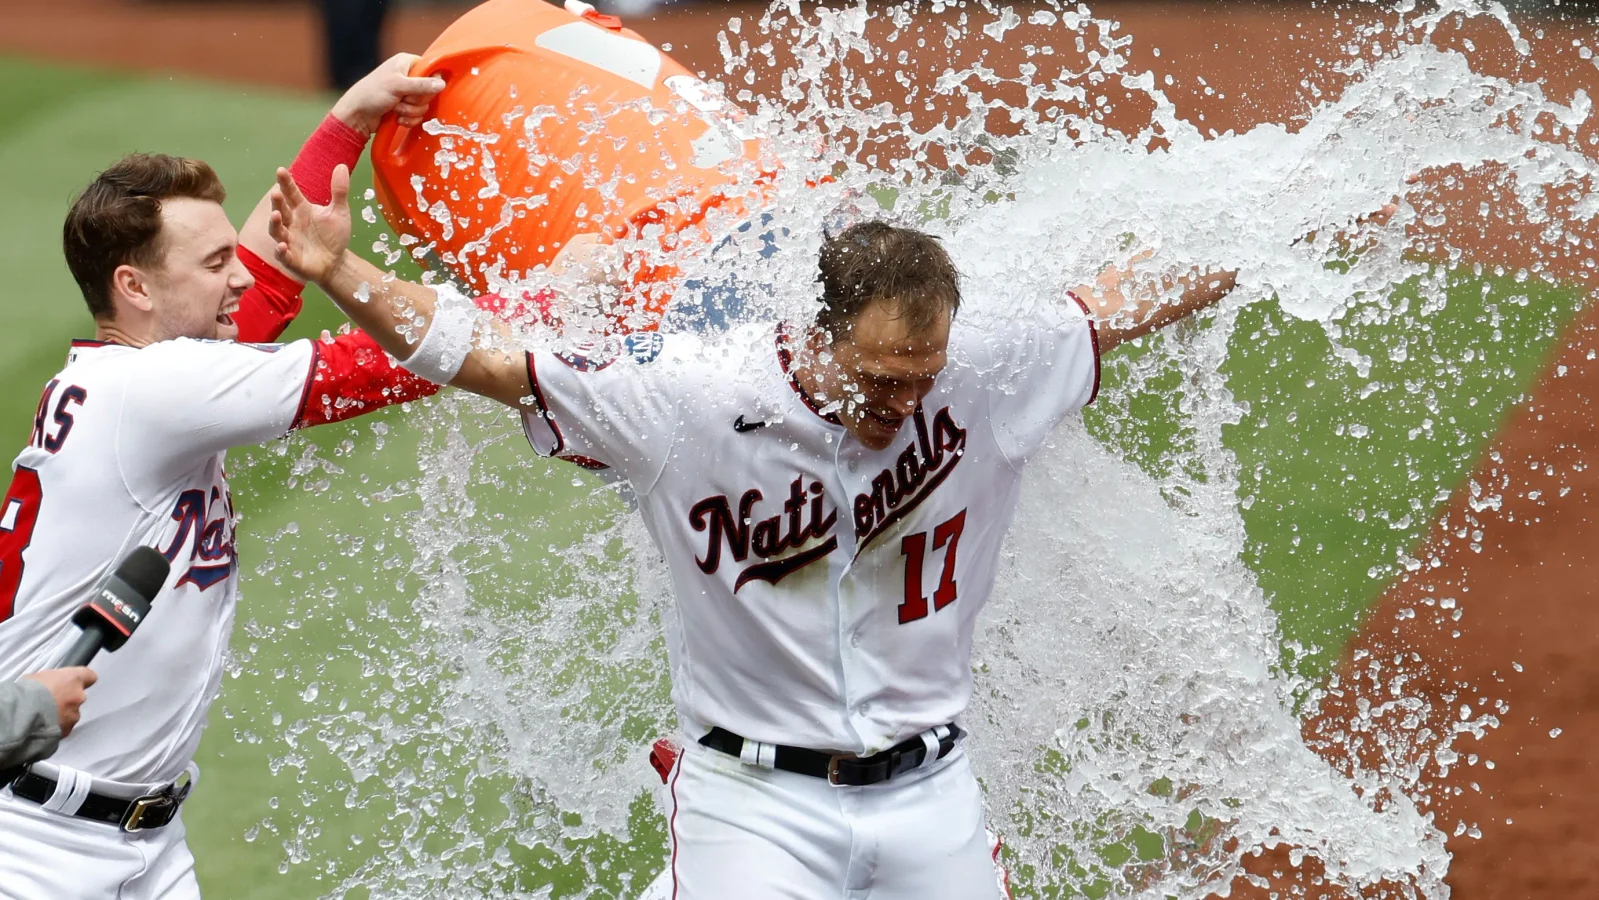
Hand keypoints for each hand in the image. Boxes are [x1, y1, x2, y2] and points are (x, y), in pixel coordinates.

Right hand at [22, 667, 96, 736]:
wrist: (19, 716)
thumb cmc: (25, 694)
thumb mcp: (37, 677)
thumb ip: (52, 680)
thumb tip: (50, 684)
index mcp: (73, 679)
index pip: (89, 676)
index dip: (82, 680)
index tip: (76, 682)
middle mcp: (78, 697)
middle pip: (77, 697)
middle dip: (66, 700)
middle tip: (48, 702)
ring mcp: (73, 715)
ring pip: (71, 714)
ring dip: (60, 715)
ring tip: (41, 715)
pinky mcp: (66, 731)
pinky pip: (63, 728)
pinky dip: (55, 727)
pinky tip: (41, 726)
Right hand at [269, 165, 353, 283]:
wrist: (336, 262)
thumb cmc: (333, 236)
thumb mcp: (339, 212)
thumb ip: (339, 191)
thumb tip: (341, 165)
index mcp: (301, 209)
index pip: (291, 193)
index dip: (286, 182)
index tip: (281, 170)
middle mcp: (291, 223)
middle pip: (281, 210)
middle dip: (277, 202)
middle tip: (276, 193)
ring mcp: (289, 241)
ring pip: (277, 231)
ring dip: (274, 224)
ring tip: (275, 215)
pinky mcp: (291, 259)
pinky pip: (283, 255)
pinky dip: (281, 251)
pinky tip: (282, 246)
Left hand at [329, 52, 445, 135]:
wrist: (357, 115)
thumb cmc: (372, 93)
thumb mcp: (398, 86)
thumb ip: (422, 85)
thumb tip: (442, 84)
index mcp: (406, 63)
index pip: (430, 69)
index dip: (428, 81)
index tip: (418, 88)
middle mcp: (408, 76)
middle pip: (429, 90)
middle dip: (416, 100)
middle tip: (402, 99)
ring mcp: (406, 93)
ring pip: (424, 105)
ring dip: (410, 111)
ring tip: (395, 108)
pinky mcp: (405, 108)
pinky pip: (418, 115)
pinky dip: (408, 119)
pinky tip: (396, 117)